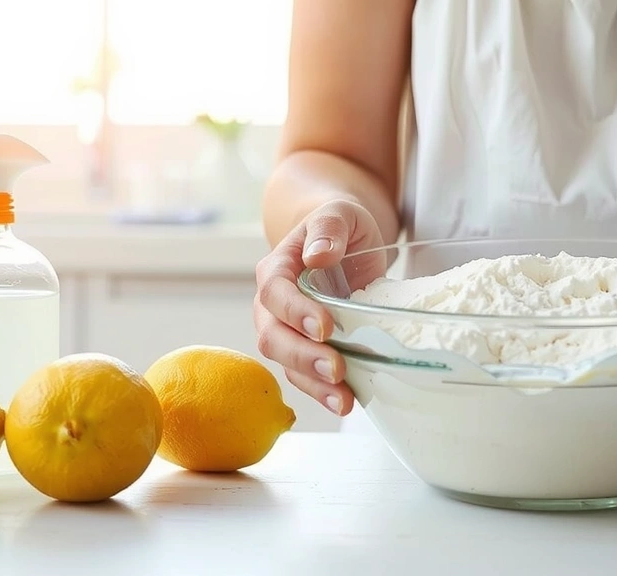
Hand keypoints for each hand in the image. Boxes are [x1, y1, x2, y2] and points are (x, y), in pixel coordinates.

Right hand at [253, 200, 387, 415]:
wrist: (342, 242)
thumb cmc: (338, 227)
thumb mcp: (340, 213)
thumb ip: (328, 227)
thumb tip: (317, 255)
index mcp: (276, 269)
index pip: (275, 293)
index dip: (296, 312)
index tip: (325, 327)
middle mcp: (272, 305)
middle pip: (273, 336)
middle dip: (303, 356)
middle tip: (335, 368)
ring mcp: (285, 331)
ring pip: (286, 363)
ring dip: (313, 384)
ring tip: (344, 400)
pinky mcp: (303, 350)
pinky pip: (305, 377)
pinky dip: (323, 393)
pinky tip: (345, 403)